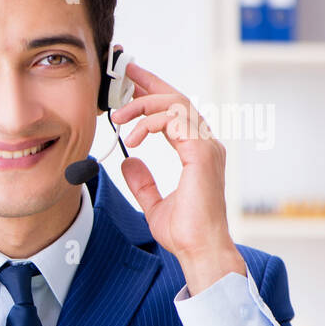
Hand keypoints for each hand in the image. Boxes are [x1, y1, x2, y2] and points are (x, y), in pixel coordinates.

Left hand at [110, 61, 245, 295]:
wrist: (200, 250)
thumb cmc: (185, 232)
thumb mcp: (154, 204)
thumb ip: (143, 182)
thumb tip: (129, 163)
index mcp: (197, 152)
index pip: (177, 112)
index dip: (154, 93)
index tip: (132, 82)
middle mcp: (205, 145)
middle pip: (178, 99)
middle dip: (150, 84)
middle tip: (124, 75)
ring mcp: (206, 147)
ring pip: (177, 105)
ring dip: (143, 105)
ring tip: (118, 117)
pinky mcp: (201, 154)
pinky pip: (175, 121)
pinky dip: (150, 123)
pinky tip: (131, 138)